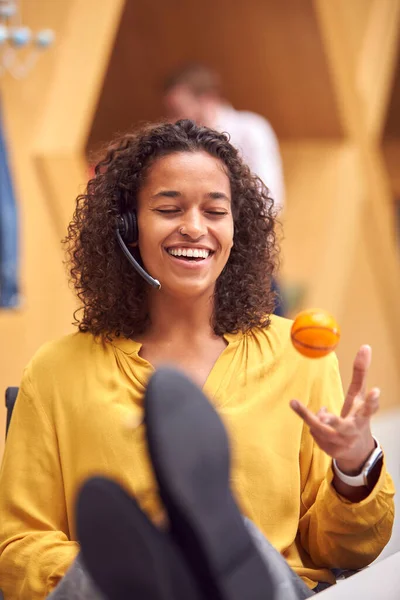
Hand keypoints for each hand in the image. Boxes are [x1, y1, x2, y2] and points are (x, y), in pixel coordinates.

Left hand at [290, 345, 379, 474]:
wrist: (356, 451)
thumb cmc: (357, 415)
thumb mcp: (358, 395)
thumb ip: (360, 373)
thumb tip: (366, 346)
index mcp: (363, 417)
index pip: (369, 409)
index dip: (372, 401)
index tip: (376, 391)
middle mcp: (353, 431)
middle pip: (341, 426)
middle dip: (332, 420)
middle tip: (324, 414)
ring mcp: (341, 443)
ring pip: (319, 427)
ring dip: (312, 416)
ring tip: (317, 409)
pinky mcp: (330, 451)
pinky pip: (314, 433)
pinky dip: (313, 425)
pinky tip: (319, 424)